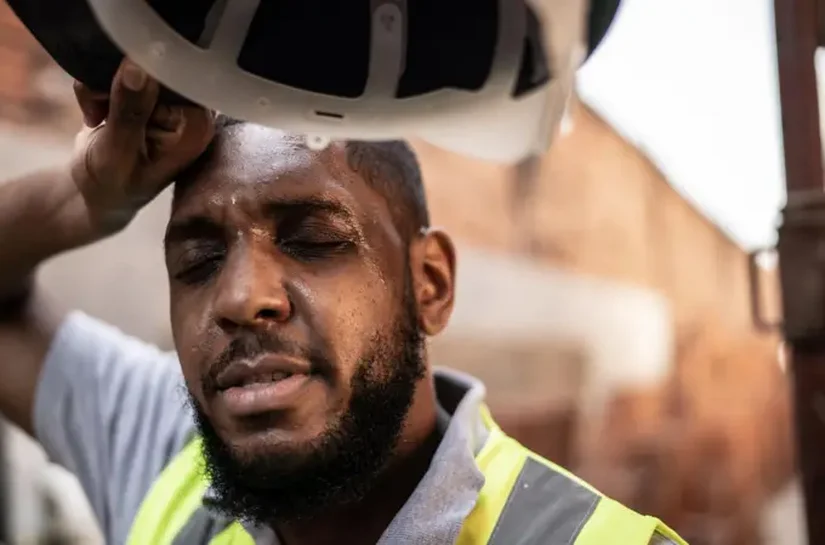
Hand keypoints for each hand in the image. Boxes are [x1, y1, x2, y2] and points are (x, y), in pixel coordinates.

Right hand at [70, 58, 214, 233]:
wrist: (95, 194)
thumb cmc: (113, 185)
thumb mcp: (118, 152)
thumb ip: (129, 111)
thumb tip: (137, 66)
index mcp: (197, 126)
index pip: (177, 76)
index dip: (143, 76)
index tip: (116, 96)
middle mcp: (191, 111)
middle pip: (155, 67)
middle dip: (117, 82)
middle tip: (100, 110)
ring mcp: (169, 103)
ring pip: (133, 65)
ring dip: (102, 85)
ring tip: (97, 115)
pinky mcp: (148, 96)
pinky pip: (120, 71)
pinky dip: (98, 87)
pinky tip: (96, 113)